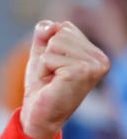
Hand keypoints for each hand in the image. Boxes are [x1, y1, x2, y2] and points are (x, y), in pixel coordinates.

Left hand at [20, 20, 111, 138]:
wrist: (38, 114)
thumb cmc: (42, 86)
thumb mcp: (42, 54)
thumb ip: (45, 34)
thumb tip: (51, 24)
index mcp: (95, 53)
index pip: (65, 27)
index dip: (49, 46)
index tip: (54, 67)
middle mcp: (100, 59)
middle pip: (60, 33)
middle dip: (47, 54)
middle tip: (52, 76)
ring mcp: (93, 66)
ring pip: (54, 44)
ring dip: (45, 63)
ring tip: (52, 80)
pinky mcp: (80, 72)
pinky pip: (48, 58)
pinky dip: (43, 70)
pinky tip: (51, 84)